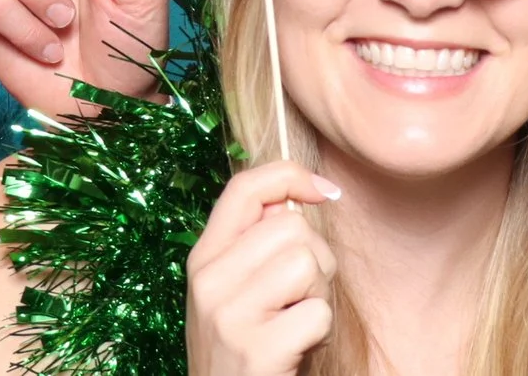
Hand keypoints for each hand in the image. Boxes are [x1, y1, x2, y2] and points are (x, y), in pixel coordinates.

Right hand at [185, 163, 340, 375]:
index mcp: (203, 258)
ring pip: (306, 262)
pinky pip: (317, 313)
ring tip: (297, 320)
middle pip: (291, 227)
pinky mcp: (257, 351)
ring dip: (319, 294)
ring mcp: (230, 315)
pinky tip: (298, 348)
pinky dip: (320, 331)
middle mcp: (210, 281)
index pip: (244, 188)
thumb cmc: (243, 348)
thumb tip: (297, 195)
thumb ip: (254, 244)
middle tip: (300, 296)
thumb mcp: (234, 290)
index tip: (324, 191)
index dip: (290, 176)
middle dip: (315, 258)